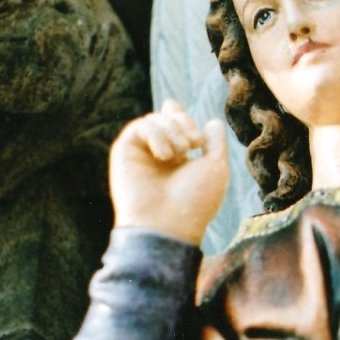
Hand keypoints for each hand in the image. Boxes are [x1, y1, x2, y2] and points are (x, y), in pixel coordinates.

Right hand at [110, 100, 229, 245]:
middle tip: (195, 143)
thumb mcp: (215, 168)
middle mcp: (157, 155)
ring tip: (182, 151)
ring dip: (173, 129)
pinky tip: (165, 156)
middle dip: (184, 121)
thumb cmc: (195, 201)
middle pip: (166, 116)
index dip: (180, 115)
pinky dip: (157, 133)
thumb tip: (213, 122)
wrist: (167, 224)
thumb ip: (215, 141)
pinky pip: (139, 126)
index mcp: (179, 159)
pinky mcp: (124, 152)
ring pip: (154, 118)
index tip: (196, 136)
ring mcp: (140, 154)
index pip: (175, 124)